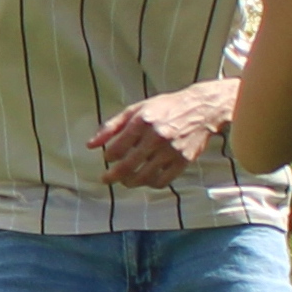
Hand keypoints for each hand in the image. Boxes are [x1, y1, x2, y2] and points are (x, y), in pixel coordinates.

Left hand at [90, 81, 233, 187]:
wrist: (202, 109)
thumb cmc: (165, 108)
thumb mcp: (136, 109)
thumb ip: (111, 126)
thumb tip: (90, 145)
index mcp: (142, 122)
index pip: (116, 149)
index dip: (108, 156)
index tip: (108, 158)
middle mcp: (156, 137)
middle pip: (127, 166)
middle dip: (112, 176)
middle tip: (106, 179)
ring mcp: (171, 150)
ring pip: (144, 177)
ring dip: (130, 182)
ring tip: (126, 180)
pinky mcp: (184, 160)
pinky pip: (163, 181)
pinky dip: (151, 184)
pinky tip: (146, 179)